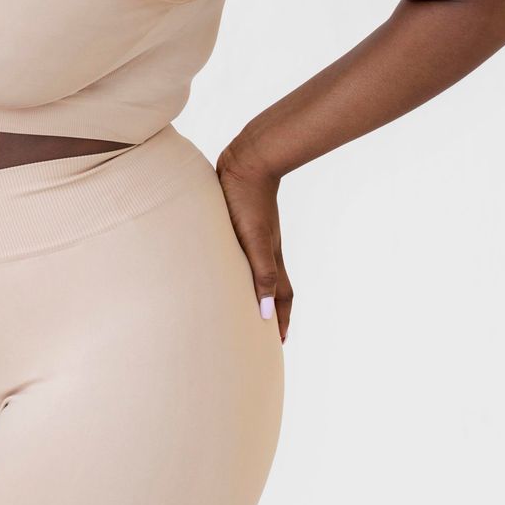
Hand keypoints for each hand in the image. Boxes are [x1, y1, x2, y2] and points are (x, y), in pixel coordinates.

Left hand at [216, 146, 292, 341]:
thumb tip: (264, 314)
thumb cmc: (246, 200)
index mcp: (270, 257)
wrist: (246, 161)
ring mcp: (255, 235)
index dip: (279, 320)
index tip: (277, 343)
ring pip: (257, 270)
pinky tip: (225, 265)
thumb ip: (261, 274)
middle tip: (260, 333)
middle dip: (269, 311)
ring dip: (254, 290)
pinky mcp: (240, 222)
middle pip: (272, 287)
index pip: (280, 297)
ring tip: (242, 305)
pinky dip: (240, 266)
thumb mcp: (254, 240)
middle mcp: (266, 249)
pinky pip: (242, 253)